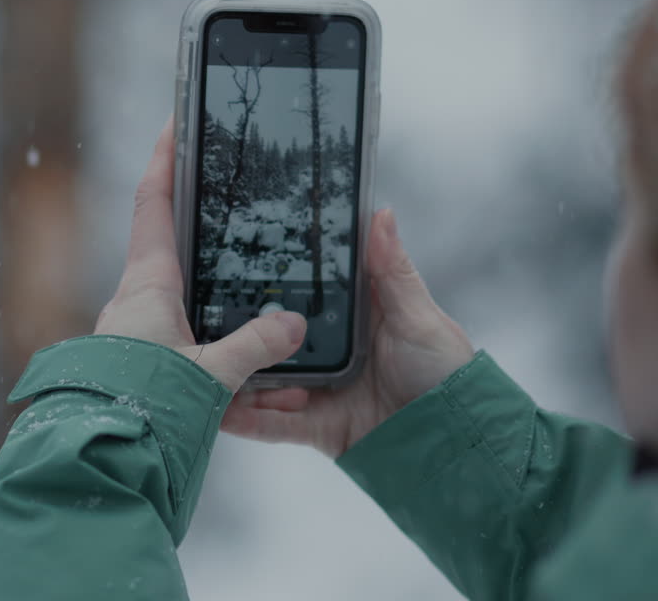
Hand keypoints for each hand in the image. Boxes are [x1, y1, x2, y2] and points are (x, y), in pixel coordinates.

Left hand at [94, 121, 306, 391]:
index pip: (153, 204)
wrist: (99, 455)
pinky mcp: (137, 359)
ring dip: (200, 275)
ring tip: (239, 267)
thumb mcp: (212, 374)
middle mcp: (133, 300)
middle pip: (162, 241)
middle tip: (222, 191)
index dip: (165, 160)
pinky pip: (174, 325)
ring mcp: (133, 330)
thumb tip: (295, 325)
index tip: (174, 122)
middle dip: (190, 215)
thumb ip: (256, 346)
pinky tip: (227, 334)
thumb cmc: (145, 406)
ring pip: (172, 289)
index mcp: (146, 285)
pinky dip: (202, 318)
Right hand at [221, 209, 474, 457]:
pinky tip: (218, 408)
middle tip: (202, 315)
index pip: (302, 295)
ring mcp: (316, 390)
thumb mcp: (418, 318)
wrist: (454, 443)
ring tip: (204, 362)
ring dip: (237, 374)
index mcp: (349, 318)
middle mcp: (326, 352)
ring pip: (264, 380)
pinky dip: (244, 419)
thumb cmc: (447, 374)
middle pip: (272, 339)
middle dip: (240, 332)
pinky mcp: (314, 427)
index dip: (271, 282)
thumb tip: (381, 213)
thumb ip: (392, 271)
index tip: (233, 262)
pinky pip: (272, 424)